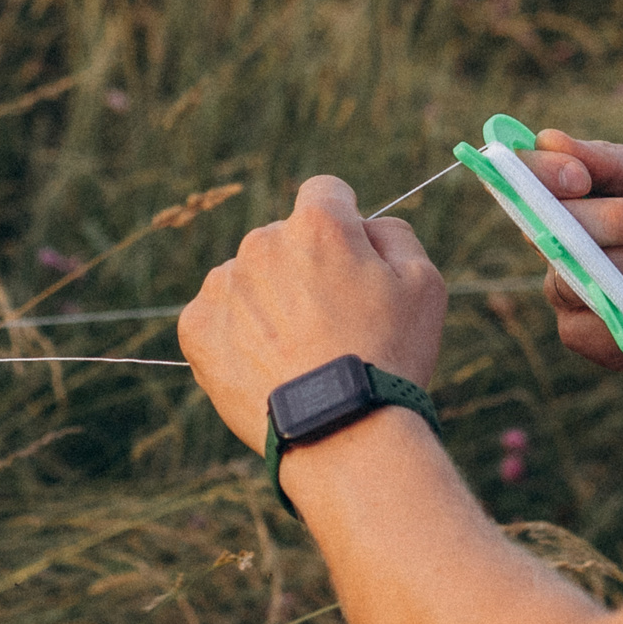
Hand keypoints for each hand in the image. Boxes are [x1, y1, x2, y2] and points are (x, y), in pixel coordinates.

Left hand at [178, 175, 448, 451]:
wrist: (340, 430)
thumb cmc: (389, 356)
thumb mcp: (424, 283)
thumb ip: (393, 232)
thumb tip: (365, 222)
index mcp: (317, 224)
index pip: (326, 193)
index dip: (344, 224)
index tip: (350, 260)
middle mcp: (262, 243)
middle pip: (284, 239)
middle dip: (305, 267)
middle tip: (331, 322)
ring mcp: (224, 285)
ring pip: (249, 277)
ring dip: (269, 300)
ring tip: (299, 351)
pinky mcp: (198, 326)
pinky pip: (219, 314)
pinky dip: (238, 334)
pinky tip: (268, 364)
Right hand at [518, 130, 622, 396]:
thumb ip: (609, 160)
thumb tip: (547, 140)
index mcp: (571, 191)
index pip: (525, 174)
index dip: (540, 175)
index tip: (578, 179)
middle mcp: (557, 237)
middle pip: (545, 225)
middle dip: (606, 221)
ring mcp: (566, 285)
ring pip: (567, 276)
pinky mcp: (582, 333)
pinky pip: (585, 325)